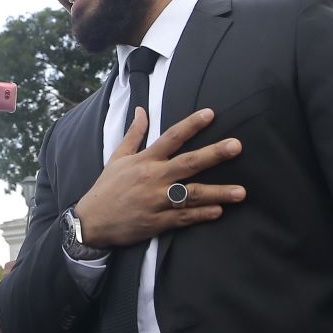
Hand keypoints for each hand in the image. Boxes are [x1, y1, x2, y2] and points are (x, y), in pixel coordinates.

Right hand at [75, 107, 244, 247]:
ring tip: (241, 192)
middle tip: (236, 146)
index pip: (171, 137)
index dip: (191, 125)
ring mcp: (156, 201)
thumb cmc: (107, 187)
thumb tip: (141, 109)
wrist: (91, 221)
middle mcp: (153, 178)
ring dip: (218, 193)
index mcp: (145, 160)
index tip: (210, 113)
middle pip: (188, 163)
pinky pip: (184, 217)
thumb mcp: (117, 157)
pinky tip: (219, 211)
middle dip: (214, 154)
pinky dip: (201, 215)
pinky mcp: (157, 222)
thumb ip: (134, 134)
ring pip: (192, 195)